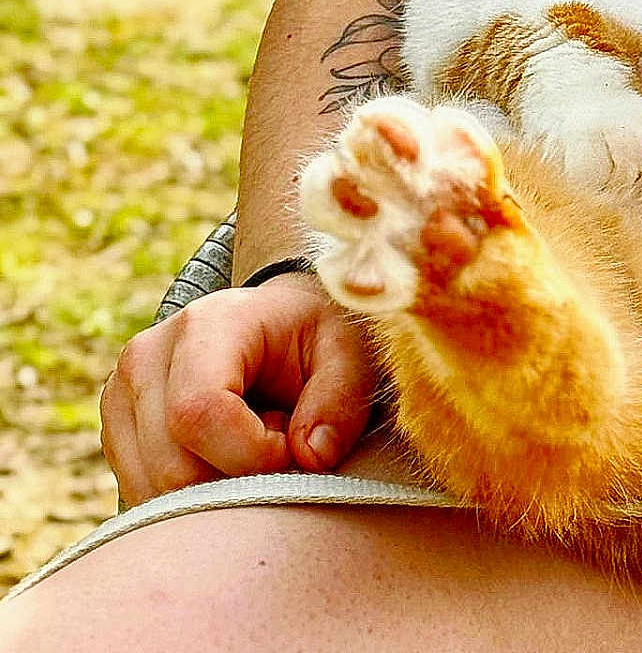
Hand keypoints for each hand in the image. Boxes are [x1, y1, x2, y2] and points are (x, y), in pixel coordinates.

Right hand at [100, 271, 378, 506]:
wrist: (277, 321)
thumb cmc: (315, 337)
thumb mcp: (349, 352)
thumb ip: (340, 400)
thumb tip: (312, 458)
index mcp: (206, 324)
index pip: (199, 414)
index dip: (252, 454)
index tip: (294, 447)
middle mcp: (146, 357)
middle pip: (173, 466)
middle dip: (239, 477)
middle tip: (280, 441)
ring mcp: (121, 396)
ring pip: (154, 491)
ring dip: (216, 487)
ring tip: (254, 442)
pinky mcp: (117, 432)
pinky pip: (145, 496)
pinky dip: (193, 494)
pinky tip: (225, 456)